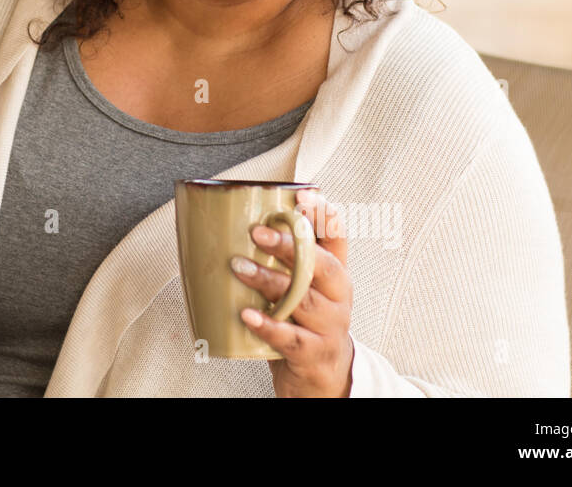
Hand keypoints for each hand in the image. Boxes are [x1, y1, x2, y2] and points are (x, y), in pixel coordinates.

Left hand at [230, 189, 354, 396]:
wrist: (324, 376)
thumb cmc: (305, 321)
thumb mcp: (304, 287)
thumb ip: (285, 259)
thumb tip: (233, 221)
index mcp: (336, 274)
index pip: (337, 237)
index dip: (323, 214)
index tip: (303, 194)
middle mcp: (338, 296)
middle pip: (320, 265)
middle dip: (289, 245)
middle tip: (256, 232)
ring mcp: (329, 326)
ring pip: (302, 299)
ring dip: (268, 281)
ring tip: (239, 268)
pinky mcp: (313, 353)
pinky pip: (290, 338)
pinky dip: (268, 326)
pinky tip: (247, 316)